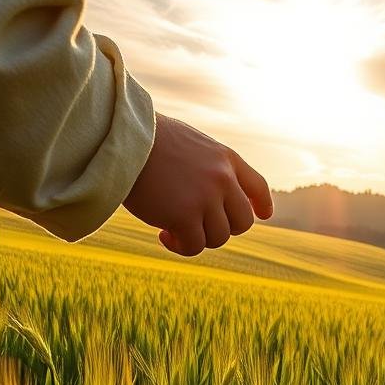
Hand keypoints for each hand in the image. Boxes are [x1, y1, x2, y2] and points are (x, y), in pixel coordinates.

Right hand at [124, 113, 272, 255]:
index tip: (262, 215)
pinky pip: (195, 246)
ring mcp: (206, 198)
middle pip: (242, 222)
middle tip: (198, 225)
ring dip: (198, 238)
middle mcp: (222, 179)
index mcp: (226, 159)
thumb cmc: (148, 140)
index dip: (261, 204)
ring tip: (173, 229)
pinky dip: (181, 246)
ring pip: (219, 237)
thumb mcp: (190, 144)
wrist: (122, 138)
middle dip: (224, 228)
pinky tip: (164, 235)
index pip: (257, 185)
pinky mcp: (184, 216)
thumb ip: (208, 166)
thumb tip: (213, 195)